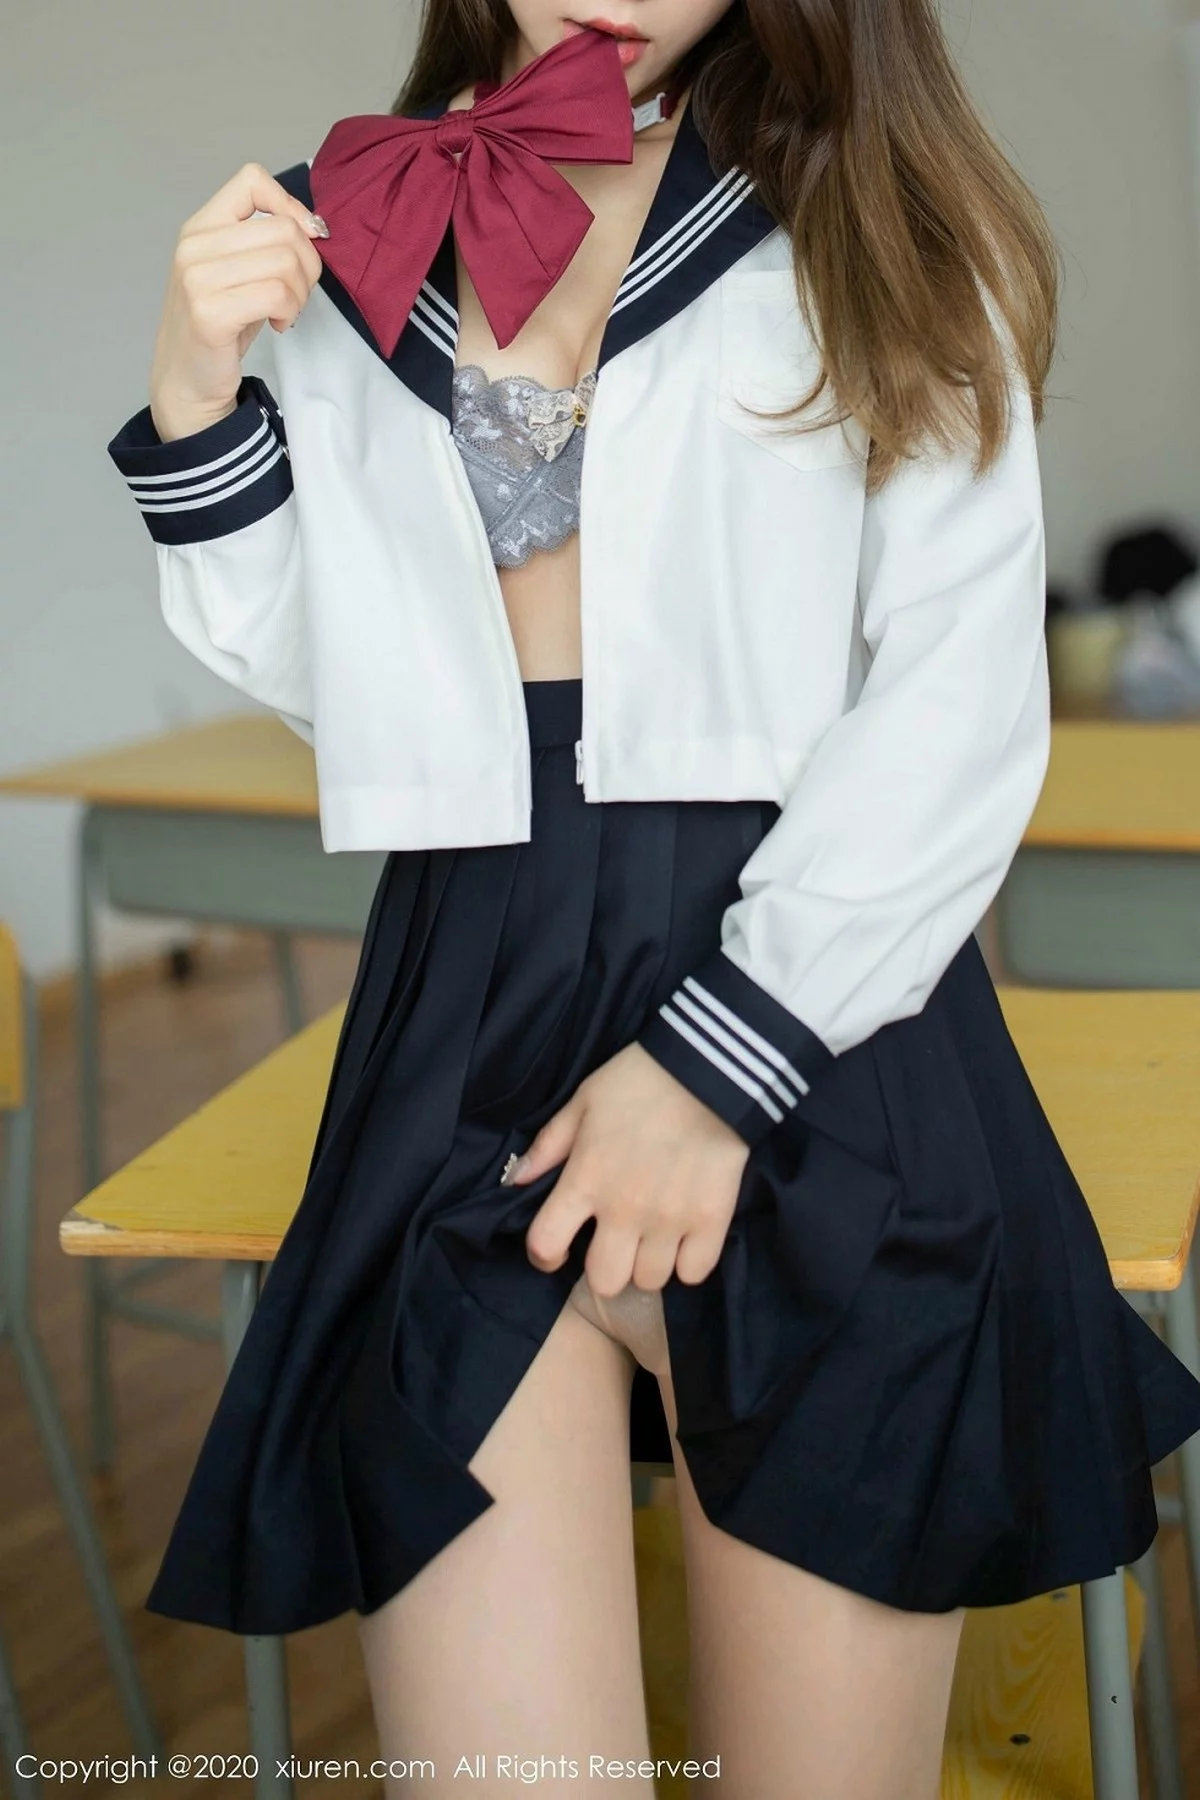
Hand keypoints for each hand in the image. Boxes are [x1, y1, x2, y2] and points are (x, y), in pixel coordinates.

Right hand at [149, 162, 328, 440]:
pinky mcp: (210, 312)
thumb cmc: (221, 326)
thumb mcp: (238, 272)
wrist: (187, 381)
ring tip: (285, 311)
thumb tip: (314, 226)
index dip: (290, 206)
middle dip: (307, 265)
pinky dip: (290, 311)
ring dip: (300, 293)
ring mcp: (198, 278)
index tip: (302, 240)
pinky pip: (276, 294)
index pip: (252, 180)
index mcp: (200, 226)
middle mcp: (194, 245)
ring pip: (285, 262)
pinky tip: (278, 324)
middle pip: (284, 229)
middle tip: (295, 294)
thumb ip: (265, 242)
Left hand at [507, 1043, 750, 1296]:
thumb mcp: (582, 1102)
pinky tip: (686, 1238)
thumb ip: (548, 1146)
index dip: (545, 1255)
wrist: (707, 1069)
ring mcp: (669, 1219)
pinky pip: (694, 1272)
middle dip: (606, 1267)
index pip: (546, 1244)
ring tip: (654, 1238)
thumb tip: (516, 1179)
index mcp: (585, 1180)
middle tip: (616, 1243)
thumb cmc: (637, 1081)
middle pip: (605, 1280)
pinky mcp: (711, 1220)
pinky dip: (688, 1261)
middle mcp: (624, 1210)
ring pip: (650, 1280)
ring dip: (648, 1263)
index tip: (558, 1248)